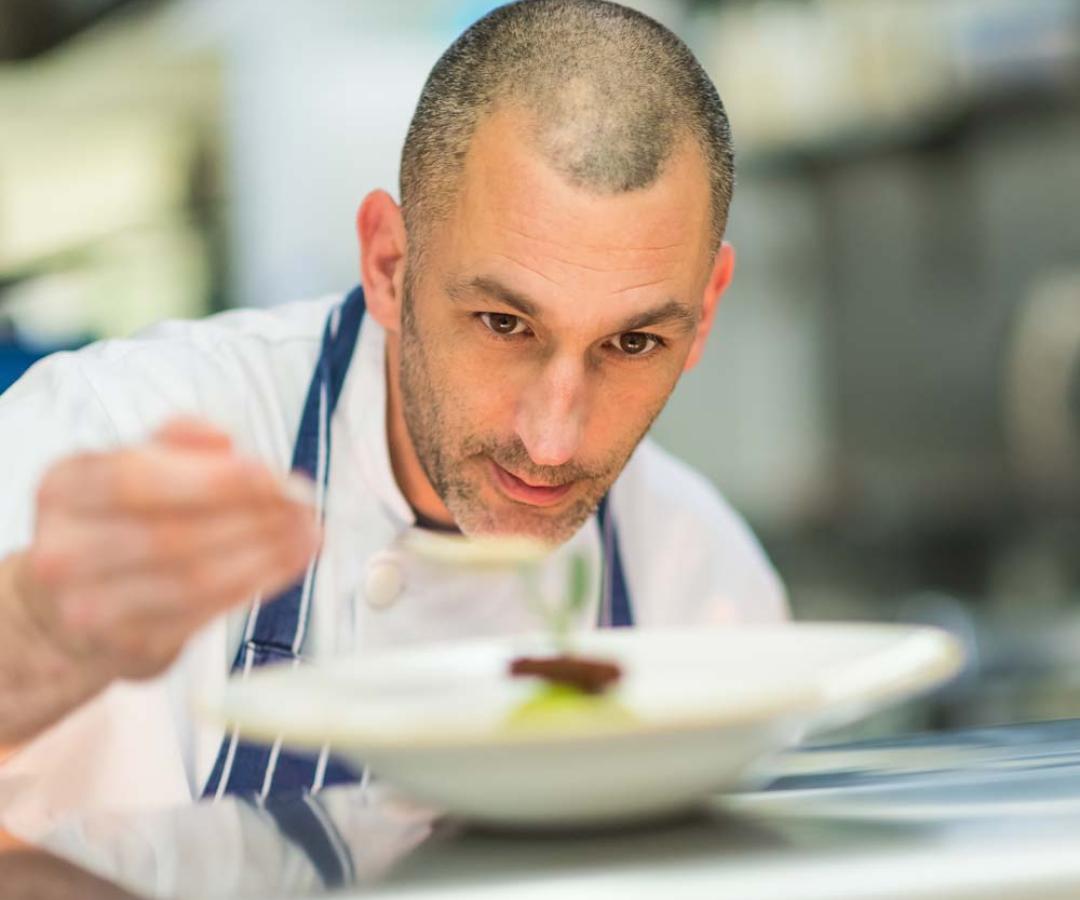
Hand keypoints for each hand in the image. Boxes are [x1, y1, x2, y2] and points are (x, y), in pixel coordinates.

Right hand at [13, 418, 319, 680]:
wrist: (67, 613)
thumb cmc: (117, 521)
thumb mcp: (131, 465)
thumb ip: (177, 440)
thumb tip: (223, 439)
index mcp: (63, 488)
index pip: (136, 480)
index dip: (213, 478)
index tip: (272, 474)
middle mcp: (64, 552)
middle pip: (172, 534)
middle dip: (253, 516)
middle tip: (304, 503)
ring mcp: (90, 608)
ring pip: (194, 579)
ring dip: (265, 554)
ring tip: (308, 533)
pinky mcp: (129, 647)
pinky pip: (204, 614)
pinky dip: (256, 585)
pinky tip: (289, 563)